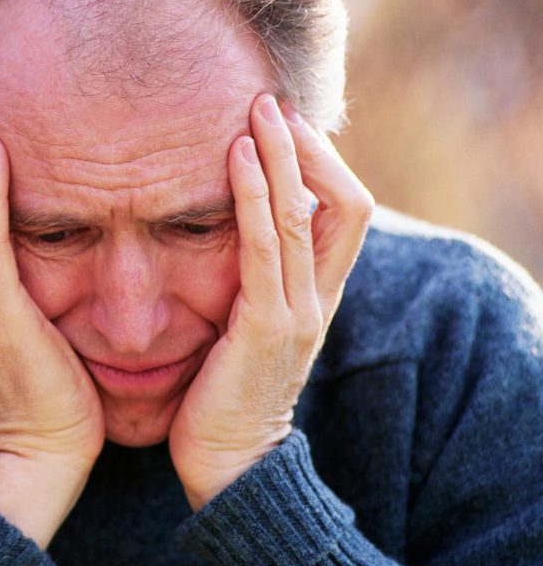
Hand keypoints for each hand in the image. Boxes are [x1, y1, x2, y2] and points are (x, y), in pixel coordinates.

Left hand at [168, 94, 373, 510]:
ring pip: (305, 215)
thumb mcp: (245, 325)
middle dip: (308, 148)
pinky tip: (237, 159)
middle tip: (272, 100)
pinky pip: (266, 249)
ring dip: (283, 157)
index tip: (284, 123)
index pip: (343, 211)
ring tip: (259, 110)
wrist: (228, 465)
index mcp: (316, 294)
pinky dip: (255, 197)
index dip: (321, 163)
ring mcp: (298, 313)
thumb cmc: (224, 392)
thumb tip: (220, 228)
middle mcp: (318, 298)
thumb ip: (249, 281)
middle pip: (341, 202)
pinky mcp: (265, 328)